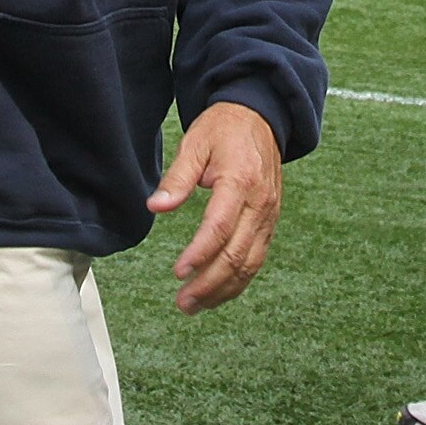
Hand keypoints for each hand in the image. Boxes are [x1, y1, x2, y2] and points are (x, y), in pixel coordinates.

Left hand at [149, 101, 282, 314]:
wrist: (260, 119)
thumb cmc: (223, 130)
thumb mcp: (195, 143)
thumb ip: (176, 177)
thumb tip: (155, 207)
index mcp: (241, 181)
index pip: (220, 227)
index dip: (199, 253)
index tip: (179, 272)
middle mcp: (261, 203)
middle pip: (237, 254)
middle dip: (209, 283)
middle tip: (183, 302)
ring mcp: (269, 216)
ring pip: (250, 264)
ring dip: (223, 290)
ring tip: (194, 306)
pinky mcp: (270, 223)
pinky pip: (257, 259)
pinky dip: (238, 281)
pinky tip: (217, 293)